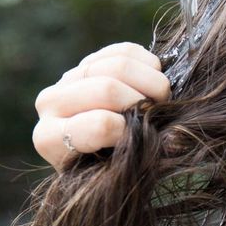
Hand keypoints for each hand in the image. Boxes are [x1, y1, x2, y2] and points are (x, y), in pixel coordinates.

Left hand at [33, 42, 170, 170]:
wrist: (98, 156)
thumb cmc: (107, 172)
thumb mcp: (115, 175)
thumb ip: (137, 158)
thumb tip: (176, 140)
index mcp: (49, 138)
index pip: (98, 123)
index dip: (130, 130)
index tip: (144, 138)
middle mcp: (49, 103)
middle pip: (107, 87)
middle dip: (144, 100)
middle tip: (161, 114)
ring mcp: (69, 77)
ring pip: (117, 64)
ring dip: (152, 81)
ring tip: (163, 98)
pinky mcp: (90, 61)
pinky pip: (124, 51)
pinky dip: (148, 63)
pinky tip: (156, 79)